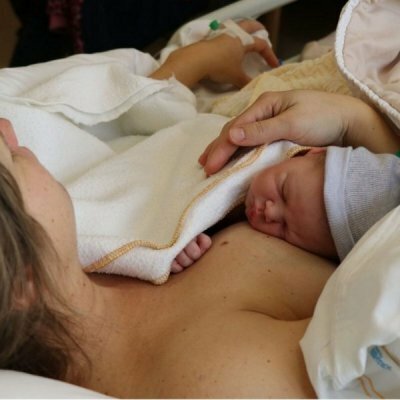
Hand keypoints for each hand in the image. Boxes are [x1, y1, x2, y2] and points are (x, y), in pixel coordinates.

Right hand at [199, 90, 359, 174]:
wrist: (349, 122)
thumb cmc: (323, 118)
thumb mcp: (292, 124)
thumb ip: (262, 130)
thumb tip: (231, 135)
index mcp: (265, 104)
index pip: (235, 128)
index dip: (221, 148)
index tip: (209, 167)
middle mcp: (263, 111)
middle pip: (233, 130)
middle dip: (217, 148)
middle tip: (203, 166)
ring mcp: (269, 120)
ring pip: (240, 135)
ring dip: (224, 149)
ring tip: (210, 162)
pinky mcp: (275, 131)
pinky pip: (250, 140)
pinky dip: (238, 150)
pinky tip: (231, 157)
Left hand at [203, 19, 279, 87]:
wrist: (197, 60)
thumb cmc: (219, 66)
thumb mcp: (235, 76)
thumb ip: (245, 81)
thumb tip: (252, 86)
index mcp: (243, 41)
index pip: (261, 45)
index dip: (270, 55)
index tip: (274, 64)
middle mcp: (234, 35)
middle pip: (249, 26)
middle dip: (258, 28)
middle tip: (262, 31)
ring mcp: (222, 35)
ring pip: (236, 28)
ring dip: (243, 30)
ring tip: (245, 37)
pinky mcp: (211, 40)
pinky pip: (226, 34)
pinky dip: (232, 37)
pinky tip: (228, 44)